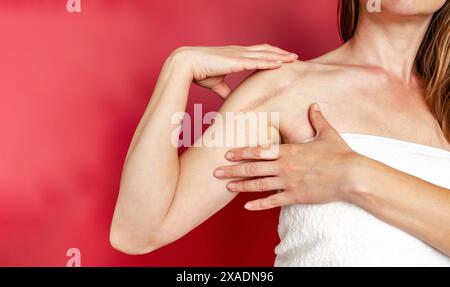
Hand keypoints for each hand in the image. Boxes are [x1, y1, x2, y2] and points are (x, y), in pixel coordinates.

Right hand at [170, 45, 297, 98]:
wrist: (186, 64)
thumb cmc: (199, 71)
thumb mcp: (216, 84)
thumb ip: (225, 91)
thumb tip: (231, 101)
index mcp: (235, 56)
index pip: (258, 52)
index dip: (271, 54)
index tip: (282, 59)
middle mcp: (239, 52)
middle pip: (265, 50)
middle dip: (281, 53)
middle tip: (294, 57)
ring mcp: (238, 55)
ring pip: (265, 54)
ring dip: (280, 56)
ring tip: (293, 59)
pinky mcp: (236, 60)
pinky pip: (257, 61)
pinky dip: (270, 62)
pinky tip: (280, 63)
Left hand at [213, 103, 360, 209]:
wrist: (352, 176)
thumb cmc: (340, 154)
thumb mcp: (327, 133)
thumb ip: (317, 118)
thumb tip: (314, 104)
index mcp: (289, 150)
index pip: (259, 150)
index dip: (241, 151)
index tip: (227, 153)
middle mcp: (284, 167)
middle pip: (252, 168)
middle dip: (232, 170)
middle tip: (215, 172)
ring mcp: (288, 183)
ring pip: (258, 185)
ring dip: (240, 186)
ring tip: (226, 187)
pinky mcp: (295, 197)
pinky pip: (273, 202)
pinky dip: (258, 205)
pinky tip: (245, 206)